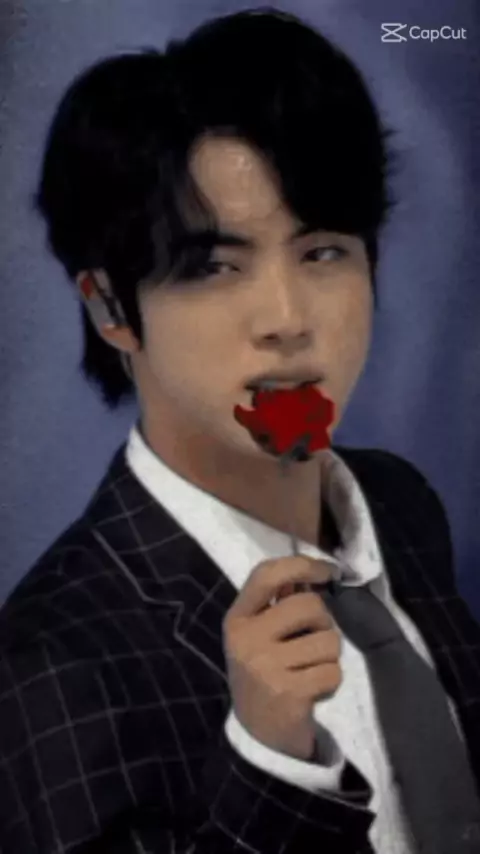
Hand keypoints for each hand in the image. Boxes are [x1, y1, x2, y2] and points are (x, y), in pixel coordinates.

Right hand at [222, 556, 341, 760]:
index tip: (329, 571)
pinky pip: (333, 672)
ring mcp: (266, 667)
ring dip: (329, 656)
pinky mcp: (288, 693)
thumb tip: (315, 572)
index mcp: (237, 619)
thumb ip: (280, 603)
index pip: (267, 574)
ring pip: (328, 640)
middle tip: (313, 641)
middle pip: (309, 605)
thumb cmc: (265, 672)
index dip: (303, 565)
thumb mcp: (260, 634)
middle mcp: (246, 639)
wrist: (258, 734)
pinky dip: (331, 682)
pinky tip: (312, 691)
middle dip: (324, 622)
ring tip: (309, 670)